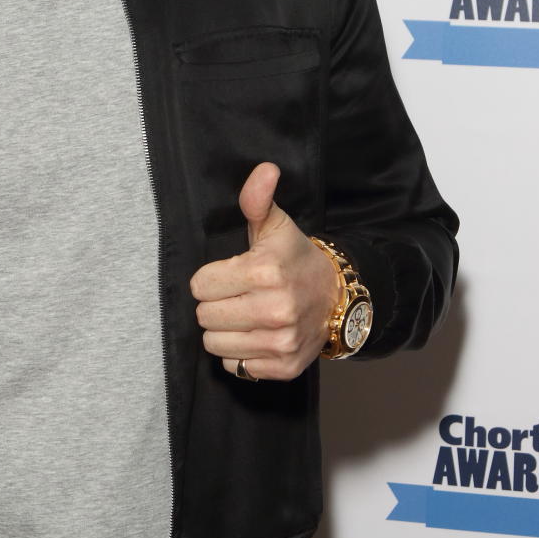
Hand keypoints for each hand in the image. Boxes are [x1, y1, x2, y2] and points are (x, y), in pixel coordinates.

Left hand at [189, 162, 338, 381]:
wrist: (337, 297)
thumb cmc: (295, 260)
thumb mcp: (275, 226)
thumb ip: (258, 199)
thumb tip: (264, 170)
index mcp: (265, 272)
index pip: (200, 285)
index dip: (211, 279)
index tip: (231, 274)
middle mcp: (274, 310)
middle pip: (204, 317)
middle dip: (215, 304)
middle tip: (237, 296)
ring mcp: (281, 342)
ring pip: (214, 344)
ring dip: (223, 332)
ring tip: (244, 316)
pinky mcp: (284, 367)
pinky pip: (234, 366)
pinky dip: (240, 354)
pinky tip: (256, 335)